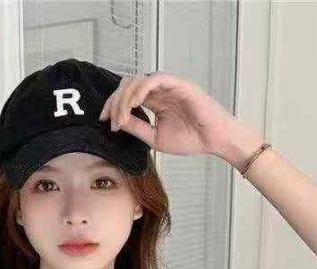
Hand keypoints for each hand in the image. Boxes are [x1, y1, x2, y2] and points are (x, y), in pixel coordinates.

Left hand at [98, 71, 248, 158]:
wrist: (213, 140)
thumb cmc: (190, 139)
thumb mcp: (154, 137)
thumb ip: (136, 128)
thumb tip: (116, 122)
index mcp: (154, 101)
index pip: (127, 96)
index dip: (112, 105)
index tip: (103, 120)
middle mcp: (159, 91)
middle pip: (128, 84)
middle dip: (114, 101)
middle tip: (109, 119)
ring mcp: (168, 86)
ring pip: (138, 80)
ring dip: (125, 98)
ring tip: (121, 117)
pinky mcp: (178, 84)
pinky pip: (155, 79)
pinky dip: (141, 89)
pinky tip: (134, 103)